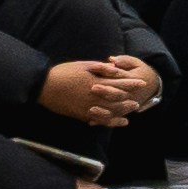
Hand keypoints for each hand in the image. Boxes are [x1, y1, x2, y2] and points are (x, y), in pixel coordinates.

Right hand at [38, 54, 158, 126]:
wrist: (45, 86)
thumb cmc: (63, 73)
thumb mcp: (83, 66)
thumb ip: (100, 69)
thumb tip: (114, 68)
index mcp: (96, 81)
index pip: (119, 83)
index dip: (132, 83)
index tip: (142, 83)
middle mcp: (95, 96)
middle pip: (118, 98)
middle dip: (130, 99)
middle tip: (139, 100)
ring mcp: (89, 107)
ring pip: (111, 111)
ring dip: (123, 110)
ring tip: (132, 110)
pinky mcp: (82, 114)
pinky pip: (100, 120)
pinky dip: (111, 121)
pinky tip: (119, 122)